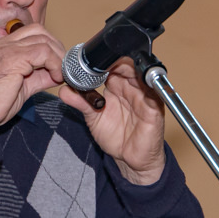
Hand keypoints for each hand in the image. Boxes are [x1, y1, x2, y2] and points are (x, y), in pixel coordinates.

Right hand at [0, 23, 64, 126]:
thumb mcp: (22, 87)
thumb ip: (39, 77)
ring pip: (43, 40)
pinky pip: (43, 52)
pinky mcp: (12, 58)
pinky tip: (56, 77)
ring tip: (60, 74)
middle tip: (63, 68)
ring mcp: (7, 49)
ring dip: (58, 57)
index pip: (32, 33)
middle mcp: (4, 44)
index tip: (58, 64)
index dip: (50, 45)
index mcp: (3, 48)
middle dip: (56, 48)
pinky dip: (55, 63)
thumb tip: (57, 74)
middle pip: (39, 31)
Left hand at [60, 58, 165, 183]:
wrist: (129, 158)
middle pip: (128, 65)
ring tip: (114, 73)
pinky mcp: (154, 108)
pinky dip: (146, 88)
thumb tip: (64, 91)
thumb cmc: (114, 135)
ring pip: (141, 75)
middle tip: (100, 64)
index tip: (89, 59)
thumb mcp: (92, 117)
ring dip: (129, 71)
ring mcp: (145, 96)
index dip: (103, 59)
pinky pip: (153, 94)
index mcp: (118, 85)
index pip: (113, 64)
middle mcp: (132, 87)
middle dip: (115, 61)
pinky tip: (135, 89)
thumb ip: (80, 102)